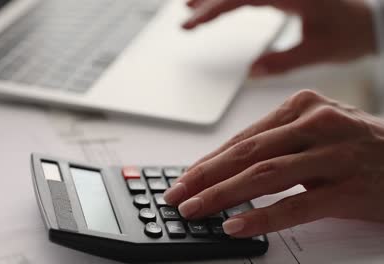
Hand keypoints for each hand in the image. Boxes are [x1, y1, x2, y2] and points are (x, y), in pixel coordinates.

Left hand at [164, 90, 383, 237]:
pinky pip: (297, 204)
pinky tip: (236, 225)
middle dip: (204, 178)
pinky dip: (263, 216)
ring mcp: (334, 154)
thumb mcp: (314, 133)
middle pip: (246, 153)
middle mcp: (316, 123)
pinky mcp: (350, 187)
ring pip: (264, 175)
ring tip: (195, 211)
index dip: (208, 161)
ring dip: (222, 195)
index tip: (184, 179)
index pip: (242, 138)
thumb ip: (274, 145)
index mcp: (302, 107)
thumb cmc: (358, 147)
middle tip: (177, 195)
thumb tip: (224, 170)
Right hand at [182, 0, 376, 75]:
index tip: (191, 24)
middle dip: (206, 0)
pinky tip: (220, 3)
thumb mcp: (319, 52)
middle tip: (184, 14)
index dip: (211, 11)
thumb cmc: (352, 33)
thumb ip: (283, 62)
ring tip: (190, 4)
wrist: (373, 20)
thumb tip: (251, 72)